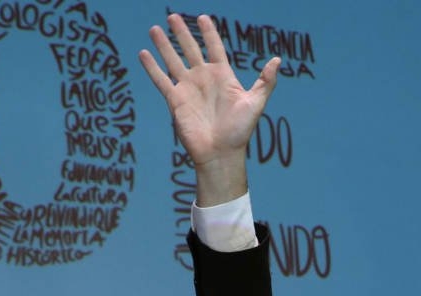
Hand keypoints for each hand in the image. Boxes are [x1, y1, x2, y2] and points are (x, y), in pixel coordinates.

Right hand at [138, 13, 279, 205]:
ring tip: (154, 28)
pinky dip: (151, 67)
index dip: (209, 33)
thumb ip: (265, 81)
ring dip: (164, 45)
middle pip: (190, 49)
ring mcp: (188, 89)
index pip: (214, 48)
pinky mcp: (175, 100)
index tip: (203, 17)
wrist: (220, 153)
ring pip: (173, 61)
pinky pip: (161, 80)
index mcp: (223, 76)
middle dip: (182, 33)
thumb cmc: (239, 131)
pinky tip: (143, 53)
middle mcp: (203, 79)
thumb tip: (277, 60)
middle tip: (173, 16)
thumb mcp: (255, 103)